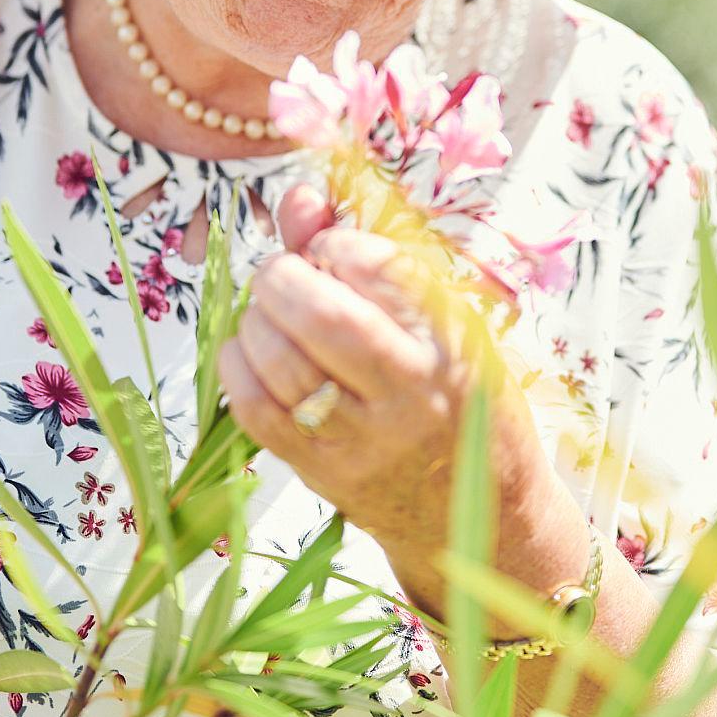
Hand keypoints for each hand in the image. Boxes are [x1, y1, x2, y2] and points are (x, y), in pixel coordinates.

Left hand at [217, 184, 585, 605]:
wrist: (478, 516)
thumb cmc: (459, 401)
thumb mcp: (441, 324)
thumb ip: (364, 256)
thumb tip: (300, 199)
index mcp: (449, 338)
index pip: (378, 267)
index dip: (336, 245)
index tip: (333, 252)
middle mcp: (410, 389)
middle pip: (322, 315)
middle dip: (282, 277)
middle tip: (282, 276)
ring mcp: (364, 437)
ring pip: (282, 362)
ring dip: (256, 321)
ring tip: (268, 315)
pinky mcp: (324, 473)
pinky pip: (257, 411)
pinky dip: (238, 367)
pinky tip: (249, 354)